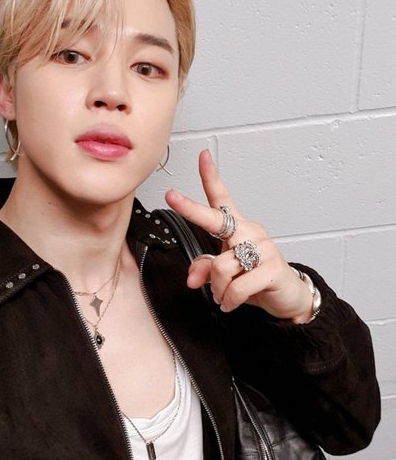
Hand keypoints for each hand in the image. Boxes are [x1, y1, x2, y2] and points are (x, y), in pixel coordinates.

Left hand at [164, 150, 313, 322]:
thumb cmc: (255, 278)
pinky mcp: (272, 268)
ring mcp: (263, 248)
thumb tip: (191, 278)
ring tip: (223, 296)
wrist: (287, 297)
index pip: (222, 198)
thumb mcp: (225, 275)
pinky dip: (229, 300)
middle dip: (191, 209)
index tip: (203, 156)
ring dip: (217, 289)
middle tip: (171, 197)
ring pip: (221, 266)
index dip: (211, 176)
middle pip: (216, 220)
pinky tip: (231, 303)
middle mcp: (250, 231)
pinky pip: (237, 287)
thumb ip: (205, 270)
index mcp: (237, 227)